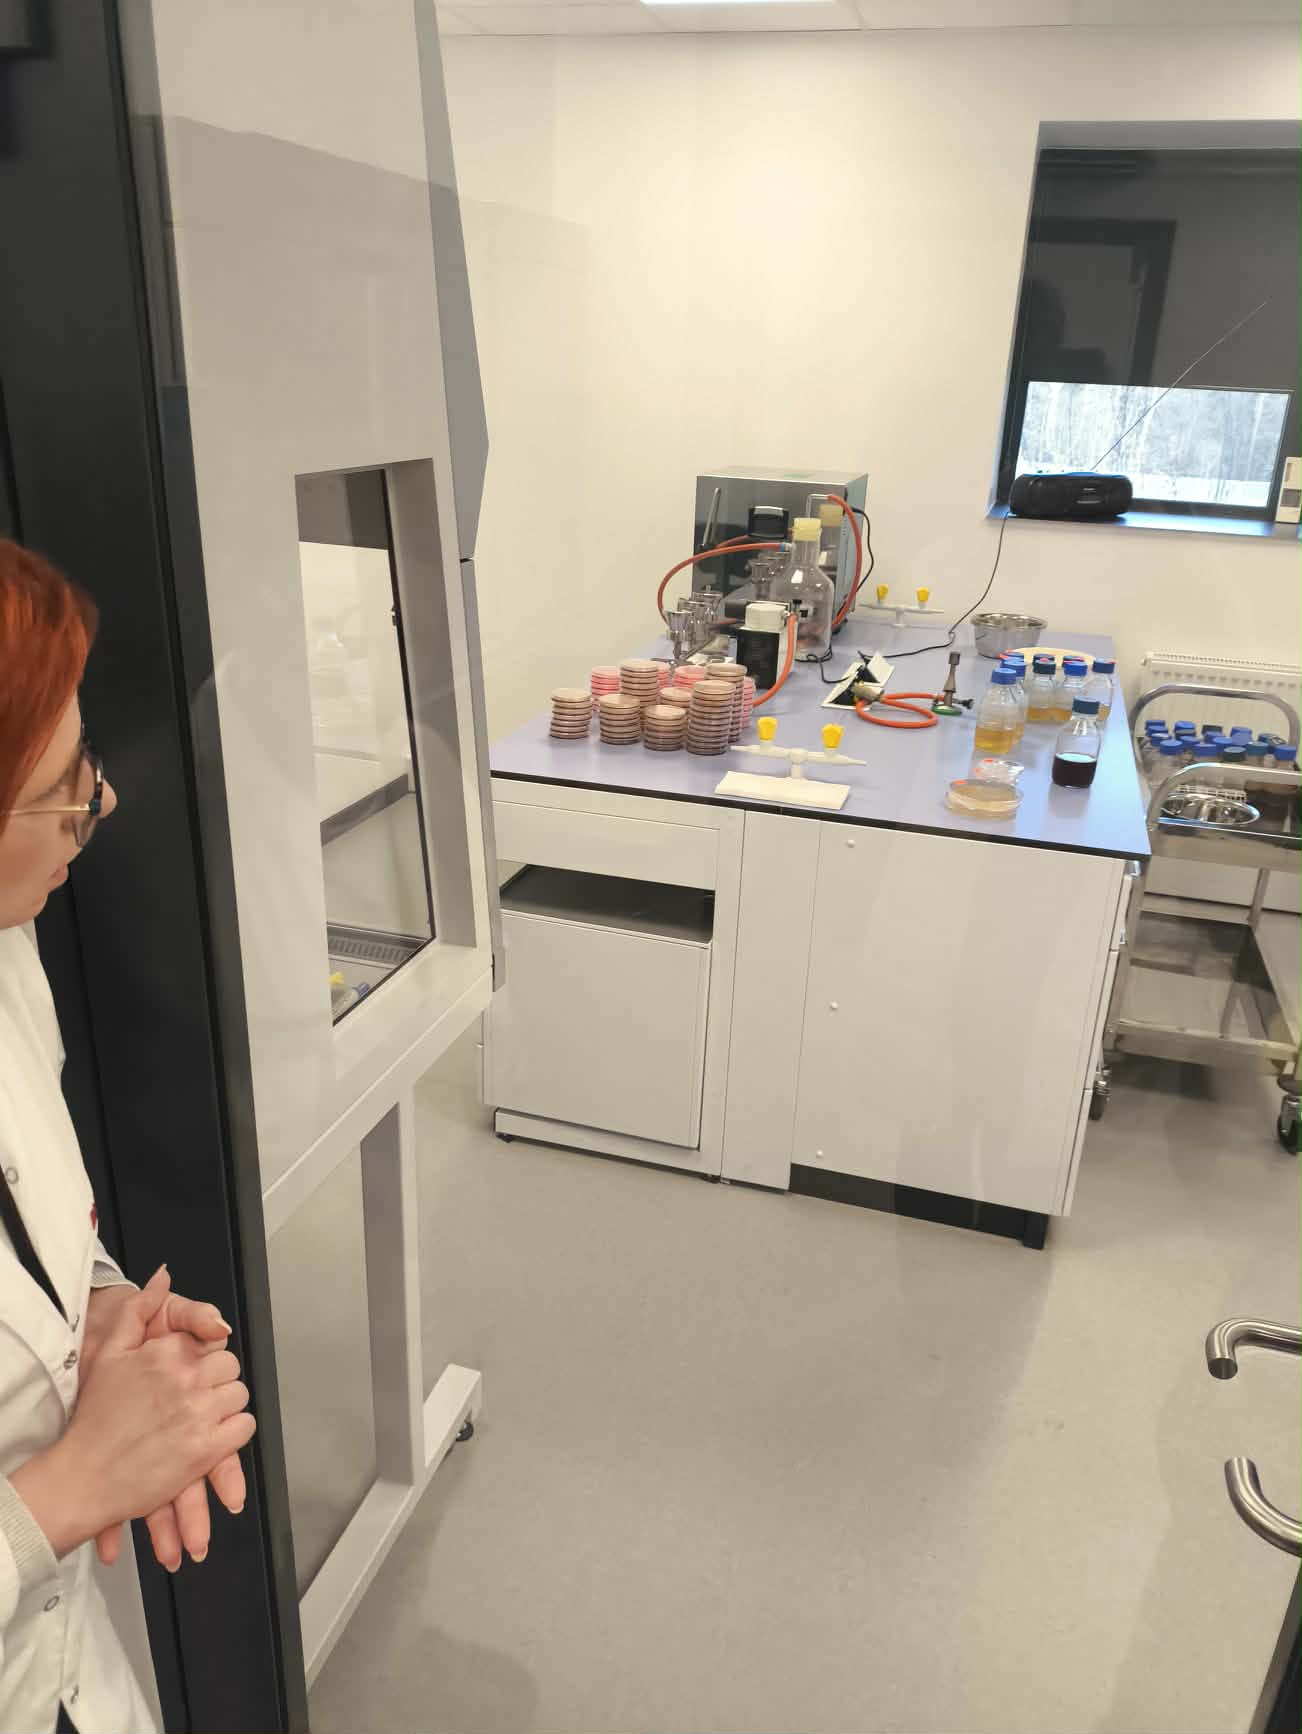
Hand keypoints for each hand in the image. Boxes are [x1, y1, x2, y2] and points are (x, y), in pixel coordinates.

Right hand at [12, 1268, 254, 1558]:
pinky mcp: (205, 1449)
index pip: (213, 1342)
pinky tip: (209, 1438)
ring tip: (199, 1419)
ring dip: (225, 1407)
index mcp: (166, 1353)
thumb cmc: (95, 1418)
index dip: (203, 1359)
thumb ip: (140, 1308)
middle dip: (216, 1382)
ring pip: (239, 1396)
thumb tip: (163, 1276)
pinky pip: (243, 1427)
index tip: (189, 1375)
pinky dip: (232, 1433)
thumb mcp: (109, 1353)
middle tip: (195, 1399)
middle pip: (230, 1367)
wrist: (83, 1477)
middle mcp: (186, 1379)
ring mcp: (198, 1413)